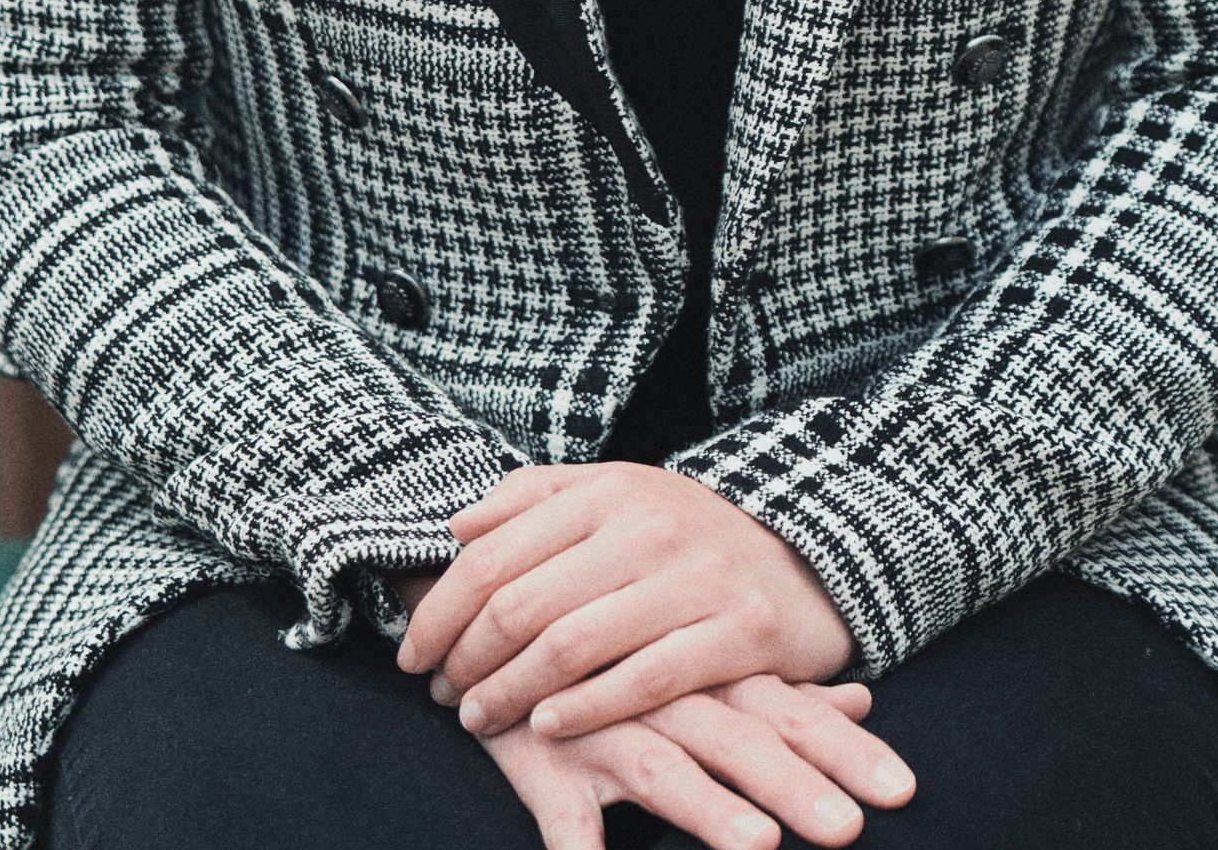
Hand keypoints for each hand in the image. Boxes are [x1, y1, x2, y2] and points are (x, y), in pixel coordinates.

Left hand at [396, 462, 856, 738]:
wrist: (805, 555)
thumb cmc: (686, 535)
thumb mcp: (616, 495)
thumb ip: (535, 500)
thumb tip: (458, 527)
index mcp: (607, 491)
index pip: (494, 554)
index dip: (441, 609)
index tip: (413, 651)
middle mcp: (648, 527)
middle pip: (523, 603)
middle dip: (467, 658)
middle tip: (443, 693)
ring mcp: (695, 579)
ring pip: (574, 644)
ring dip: (510, 692)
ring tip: (478, 718)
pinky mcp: (739, 632)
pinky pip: (647, 680)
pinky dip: (587, 708)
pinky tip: (547, 726)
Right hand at [476, 672, 914, 849]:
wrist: (506, 610)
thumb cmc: (621, 657)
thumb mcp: (704, 666)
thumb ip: (780, 692)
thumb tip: (862, 699)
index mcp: (713, 681)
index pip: (792, 714)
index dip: (847, 751)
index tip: (904, 789)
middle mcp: (670, 700)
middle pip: (742, 743)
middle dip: (797, 788)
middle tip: (849, 832)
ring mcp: (608, 729)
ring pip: (663, 769)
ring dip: (710, 810)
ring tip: (757, 846)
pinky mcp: (545, 762)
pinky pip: (563, 814)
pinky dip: (579, 849)